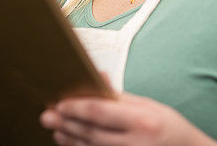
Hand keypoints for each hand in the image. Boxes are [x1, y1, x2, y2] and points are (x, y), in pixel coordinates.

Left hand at [40, 74, 216, 145]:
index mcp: (141, 121)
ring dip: (70, 138)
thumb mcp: (149, 106)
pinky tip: (70, 143)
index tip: (60, 103)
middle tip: (46, 116)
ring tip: (55, 129)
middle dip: (66, 123)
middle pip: (90, 132)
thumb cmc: (170, 128)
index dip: (76, 108)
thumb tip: (97, 77)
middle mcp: (134, 142)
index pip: (99, 112)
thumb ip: (120, 96)